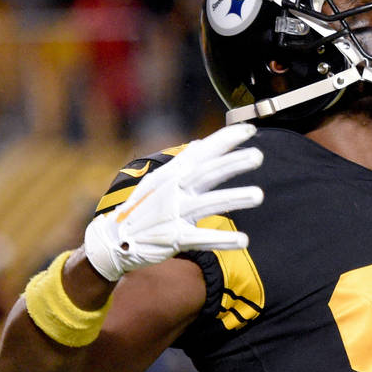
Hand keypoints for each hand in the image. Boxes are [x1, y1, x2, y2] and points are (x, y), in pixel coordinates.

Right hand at [84, 124, 263, 280]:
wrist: (113, 241)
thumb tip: (200, 143)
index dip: (225, 140)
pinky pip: (201, 238)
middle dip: (232, 163)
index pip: (202, 152)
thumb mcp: (159, 182)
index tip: (250, 129)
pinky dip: (222, 240)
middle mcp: (173, 191)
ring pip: (206, 203)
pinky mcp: (173, 238)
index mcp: (173, 175)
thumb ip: (183, 163)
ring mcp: (173, 214)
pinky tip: (244, 240)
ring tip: (259, 195)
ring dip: (233, 198)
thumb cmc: (143, 209)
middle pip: (206, 173)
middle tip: (258, 155)